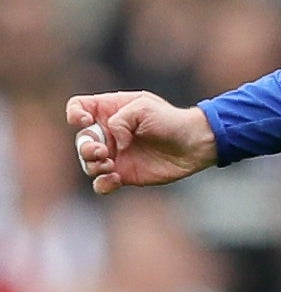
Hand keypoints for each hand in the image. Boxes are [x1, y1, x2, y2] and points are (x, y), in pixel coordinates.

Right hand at [65, 93, 217, 194]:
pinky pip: (101, 183)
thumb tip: (114, 143)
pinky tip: (115, 178)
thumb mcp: (144, 107)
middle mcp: (109, 133)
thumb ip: (119, 120)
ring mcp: (115, 154)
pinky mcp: (123, 173)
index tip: (86, 121)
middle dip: (85, 146)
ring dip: (92, 164)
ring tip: (110, 163)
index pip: (78, 108)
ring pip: (87, 162)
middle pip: (81, 139)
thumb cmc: (171, 120)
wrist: (194, 144)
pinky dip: (102, 183)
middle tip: (103, 151)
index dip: (75, 114)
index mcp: (110, 110)